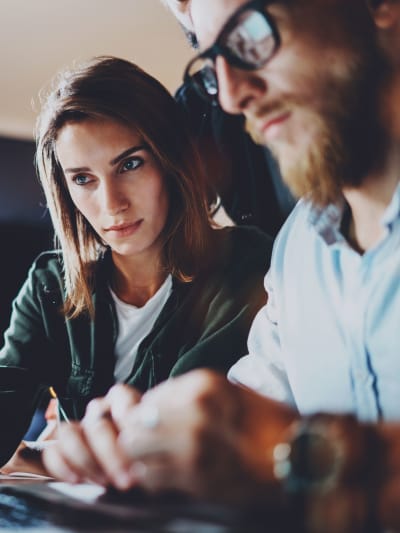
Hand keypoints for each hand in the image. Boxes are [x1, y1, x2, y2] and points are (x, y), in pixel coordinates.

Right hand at [42, 384, 141, 488]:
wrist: (134, 475)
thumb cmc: (149, 457)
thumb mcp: (156, 446)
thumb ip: (151, 443)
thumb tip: (148, 455)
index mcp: (124, 403)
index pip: (120, 396)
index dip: (127, 417)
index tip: (138, 441)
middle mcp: (100, 412)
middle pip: (97, 423)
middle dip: (111, 454)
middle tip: (127, 478)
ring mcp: (80, 429)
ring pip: (70, 432)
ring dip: (85, 459)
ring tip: (104, 482)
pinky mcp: (62, 449)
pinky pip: (53, 451)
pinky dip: (62, 466)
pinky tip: (77, 480)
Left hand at [116, 369, 296, 502]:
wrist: (300, 457)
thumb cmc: (266, 424)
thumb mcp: (229, 393)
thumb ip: (188, 396)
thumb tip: (146, 405)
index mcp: (203, 384)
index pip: (148, 398)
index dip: (144, 415)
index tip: (151, 426)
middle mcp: (194, 408)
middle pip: (134, 424)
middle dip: (137, 437)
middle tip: (151, 447)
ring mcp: (194, 442)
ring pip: (135, 450)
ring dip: (142, 459)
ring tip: (160, 461)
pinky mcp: (196, 475)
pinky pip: (151, 478)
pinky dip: (155, 480)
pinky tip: (172, 477)